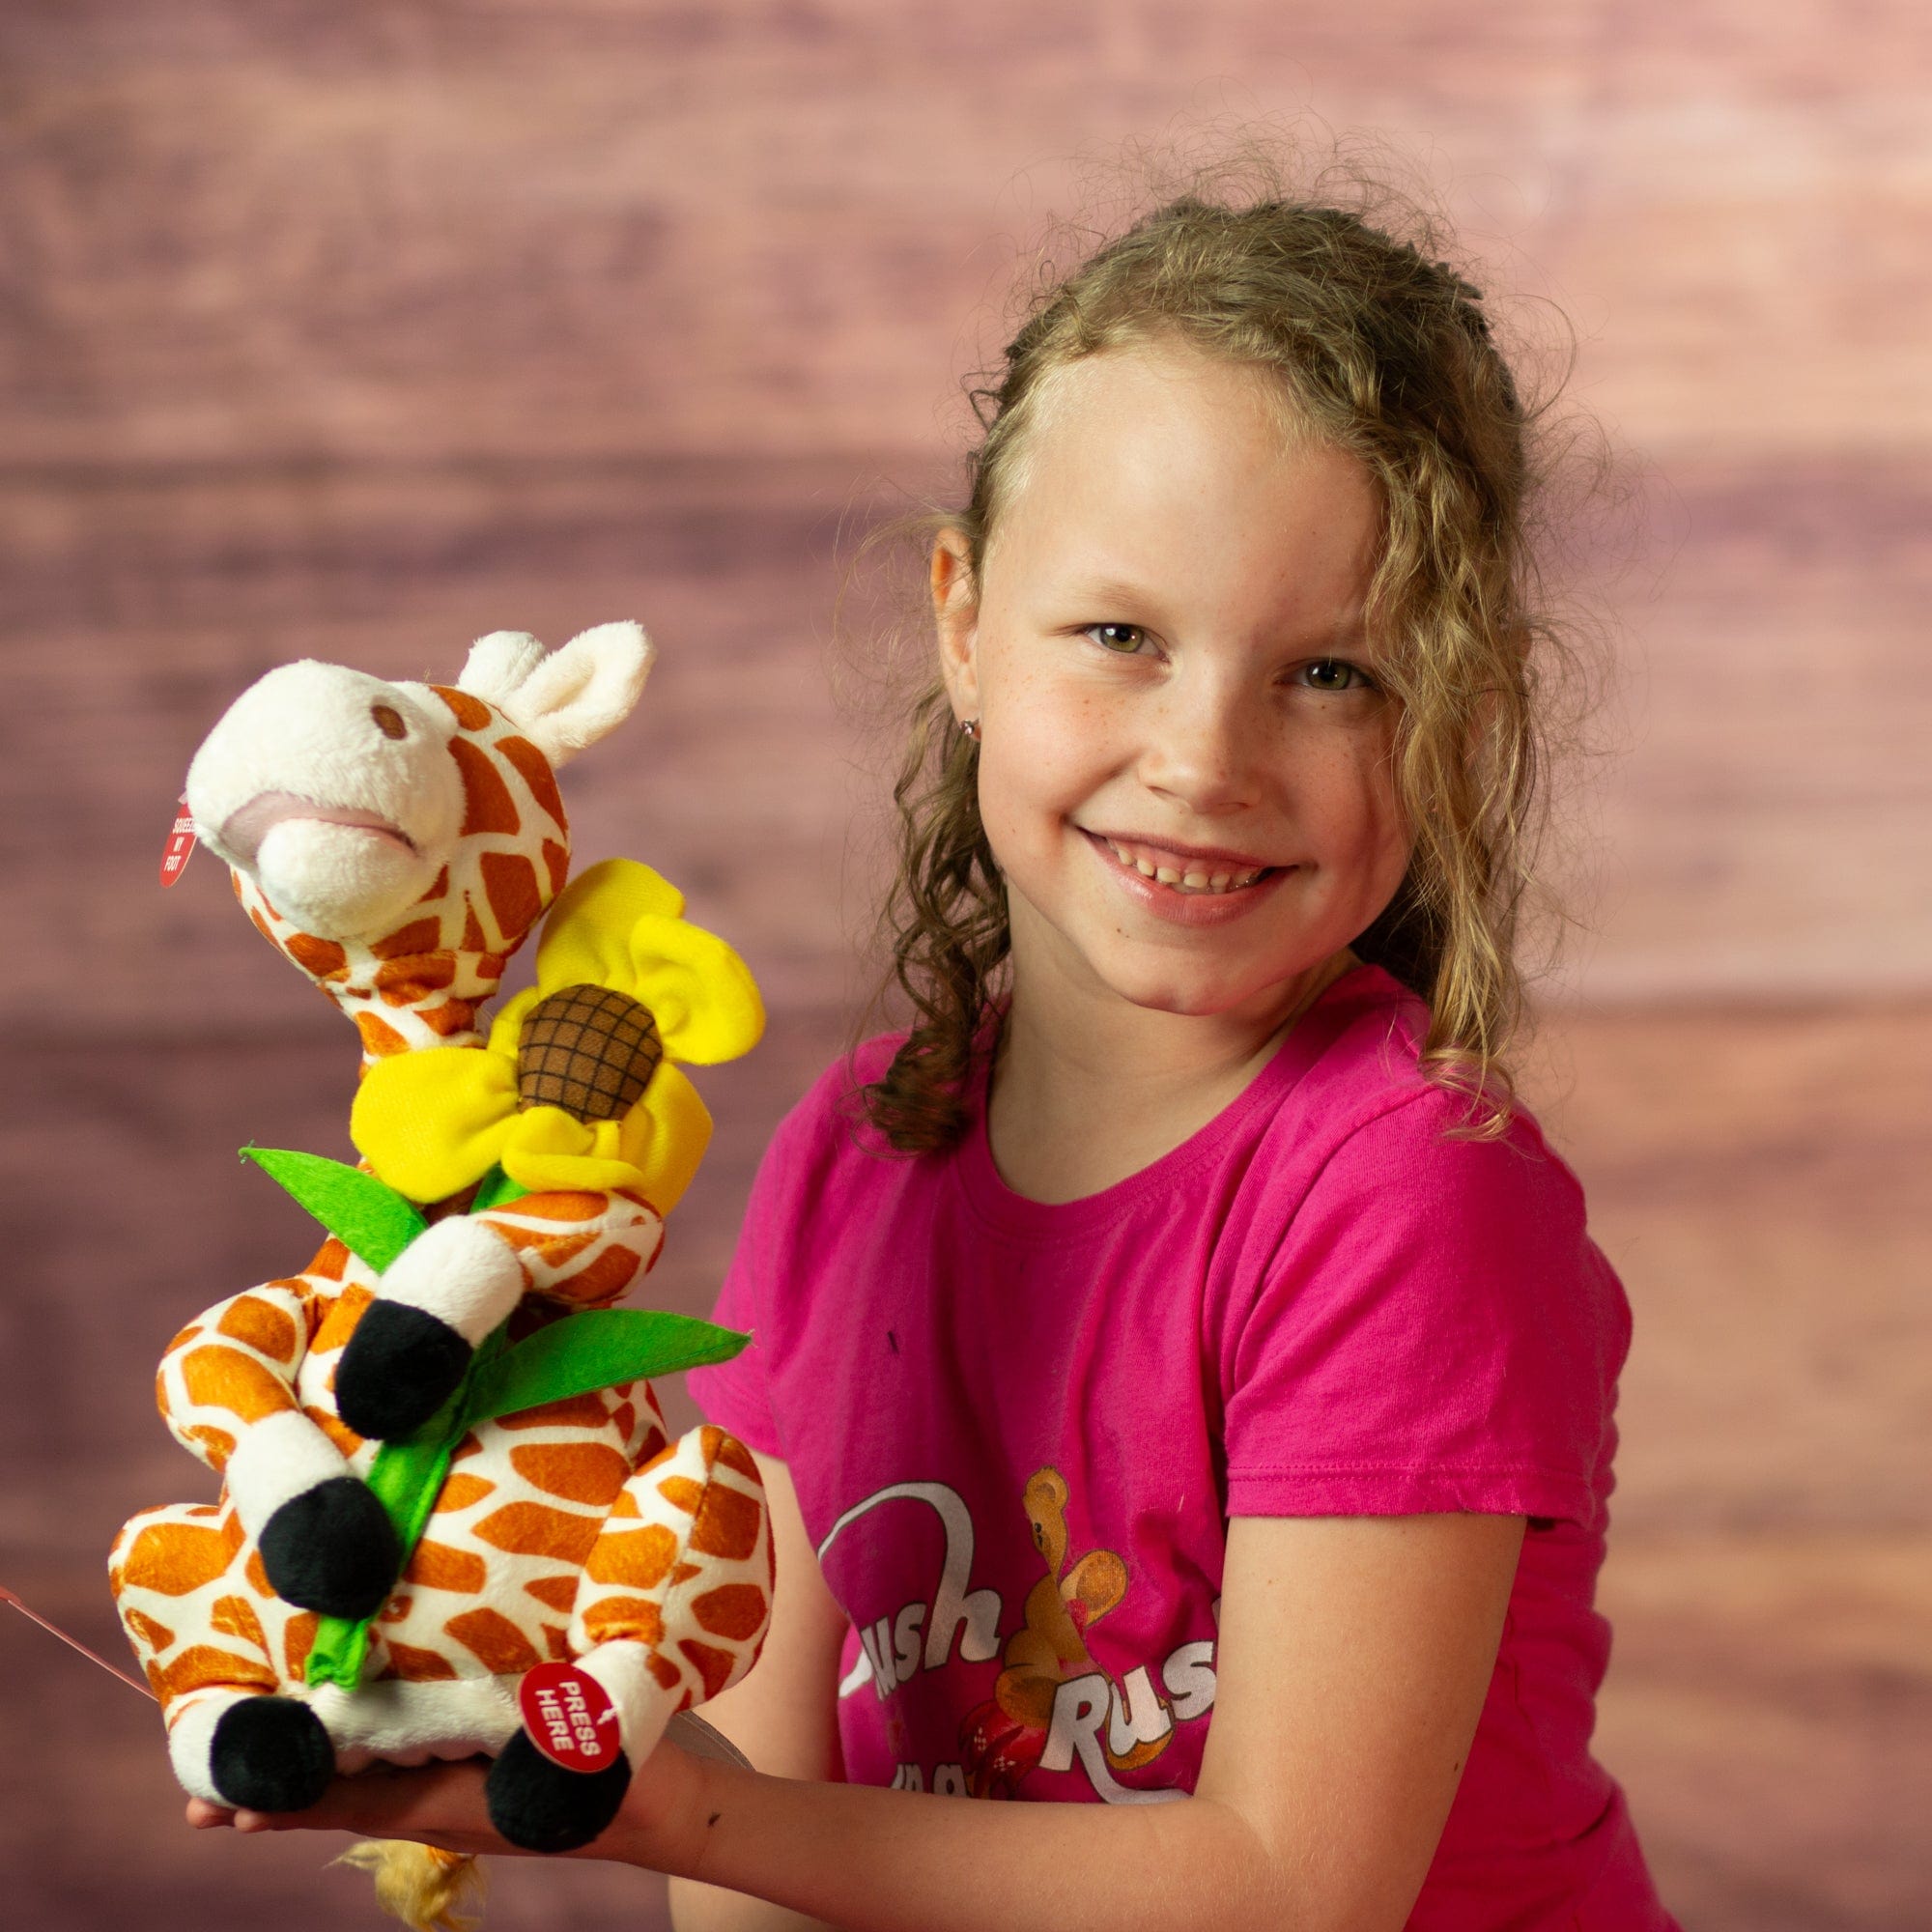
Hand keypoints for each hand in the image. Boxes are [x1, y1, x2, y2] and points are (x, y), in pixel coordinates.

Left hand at [186, 1730, 707, 1870]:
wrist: (669, 1807)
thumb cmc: (616, 1773)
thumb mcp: (563, 1743)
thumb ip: (512, 1723)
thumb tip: (446, 1701)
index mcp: (446, 1804)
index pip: (346, 1802)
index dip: (282, 1800)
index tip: (216, 1807)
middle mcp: (439, 1808)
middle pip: (340, 1801)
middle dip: (274, 1794)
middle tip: (199, 1799)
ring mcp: (457, 1799)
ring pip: (367, 1788)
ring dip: (314, 1777)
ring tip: (259, 1763)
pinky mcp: (479, 1781)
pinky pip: (404, 1774)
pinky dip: (365, 1760)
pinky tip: (361, 1735)